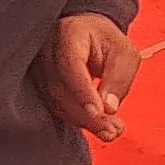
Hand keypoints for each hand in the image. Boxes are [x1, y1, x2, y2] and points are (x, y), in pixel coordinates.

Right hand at [30, 13, 139, 141]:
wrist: (88, 35)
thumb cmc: (107, 42)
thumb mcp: (124, 55)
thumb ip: (119, 79)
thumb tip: (108, 109)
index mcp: (68, 33)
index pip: (69, 64)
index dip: (82, 91)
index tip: (98, 112)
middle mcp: (47, 50)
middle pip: (59, 87)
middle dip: (85, 114)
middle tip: (112, 130)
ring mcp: (39, 67)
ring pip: (55, 101)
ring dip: (82, 121)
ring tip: (110, 131)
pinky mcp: (41, 84)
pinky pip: (55, 106)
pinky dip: (76, 120)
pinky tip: (98, 127)